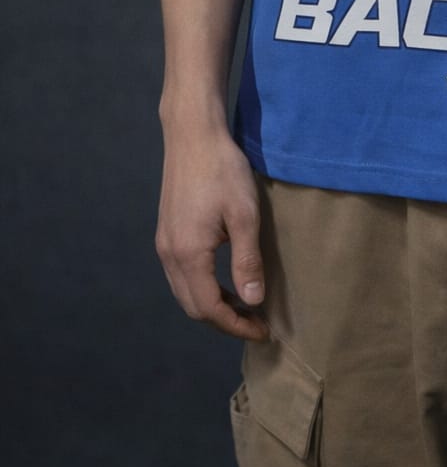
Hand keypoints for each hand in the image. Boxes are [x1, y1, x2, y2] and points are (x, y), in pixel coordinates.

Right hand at [155, 122, 270, 341]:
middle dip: (224, 320)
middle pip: (193, 306)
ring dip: (212, 305)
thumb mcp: (244, 215)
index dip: (236, 325)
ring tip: (244, 305)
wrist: (193, 135)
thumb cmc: (223, 170)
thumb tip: (253, 300)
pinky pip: (180, 274)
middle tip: (256, 321)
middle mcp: (169, 254)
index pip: (209, 309)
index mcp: (188, 255)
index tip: (263, 330)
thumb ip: (247, 260)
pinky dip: (202, 287)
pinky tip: (223, 279)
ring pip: (184, 292)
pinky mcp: (166, 231)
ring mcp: (164, 243)